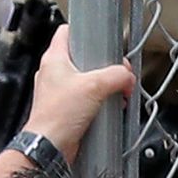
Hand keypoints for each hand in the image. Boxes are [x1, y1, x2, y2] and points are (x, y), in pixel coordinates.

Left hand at [21, 23, 135, 163]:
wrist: (50, 147)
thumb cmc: (59, 115)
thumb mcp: (96, 85)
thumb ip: (117, 75)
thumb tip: (128, 76)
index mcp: (54, 59)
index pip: (66, 31)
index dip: (84, 29)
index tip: (101, 34)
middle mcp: (54, 73)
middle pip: (84, 56)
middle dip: (106, 63)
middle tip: (119, 70)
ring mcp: (60, 90)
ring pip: (89, 77)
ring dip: (107, 83)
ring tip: (118, 89)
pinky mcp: (67, 107)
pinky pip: (89, 95)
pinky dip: (102, 98)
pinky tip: (112, 104)